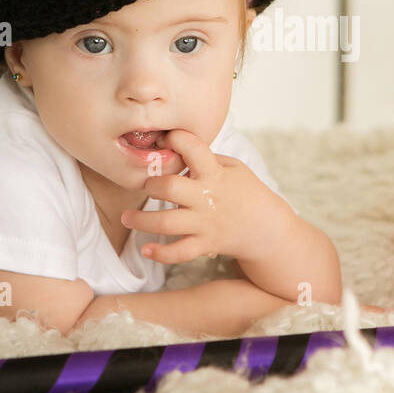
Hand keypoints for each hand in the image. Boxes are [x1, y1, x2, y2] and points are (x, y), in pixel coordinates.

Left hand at [122, 129, 292, 265]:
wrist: (266, 228)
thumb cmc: (246, 192)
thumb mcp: (233, 167)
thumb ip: (206, 158)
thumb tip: (175, 149)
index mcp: (215, 174)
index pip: (193, 149)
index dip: (175, 139)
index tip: (164, 138)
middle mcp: (207, 198)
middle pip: (171, 189)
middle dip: (152, 185)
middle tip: (146, 186)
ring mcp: (205, 223)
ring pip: (167, 223)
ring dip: (142, 220)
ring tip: (127, 218)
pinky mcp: (204, 244)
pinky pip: (179, 252)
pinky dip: (161, 253)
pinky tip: (146, 249)